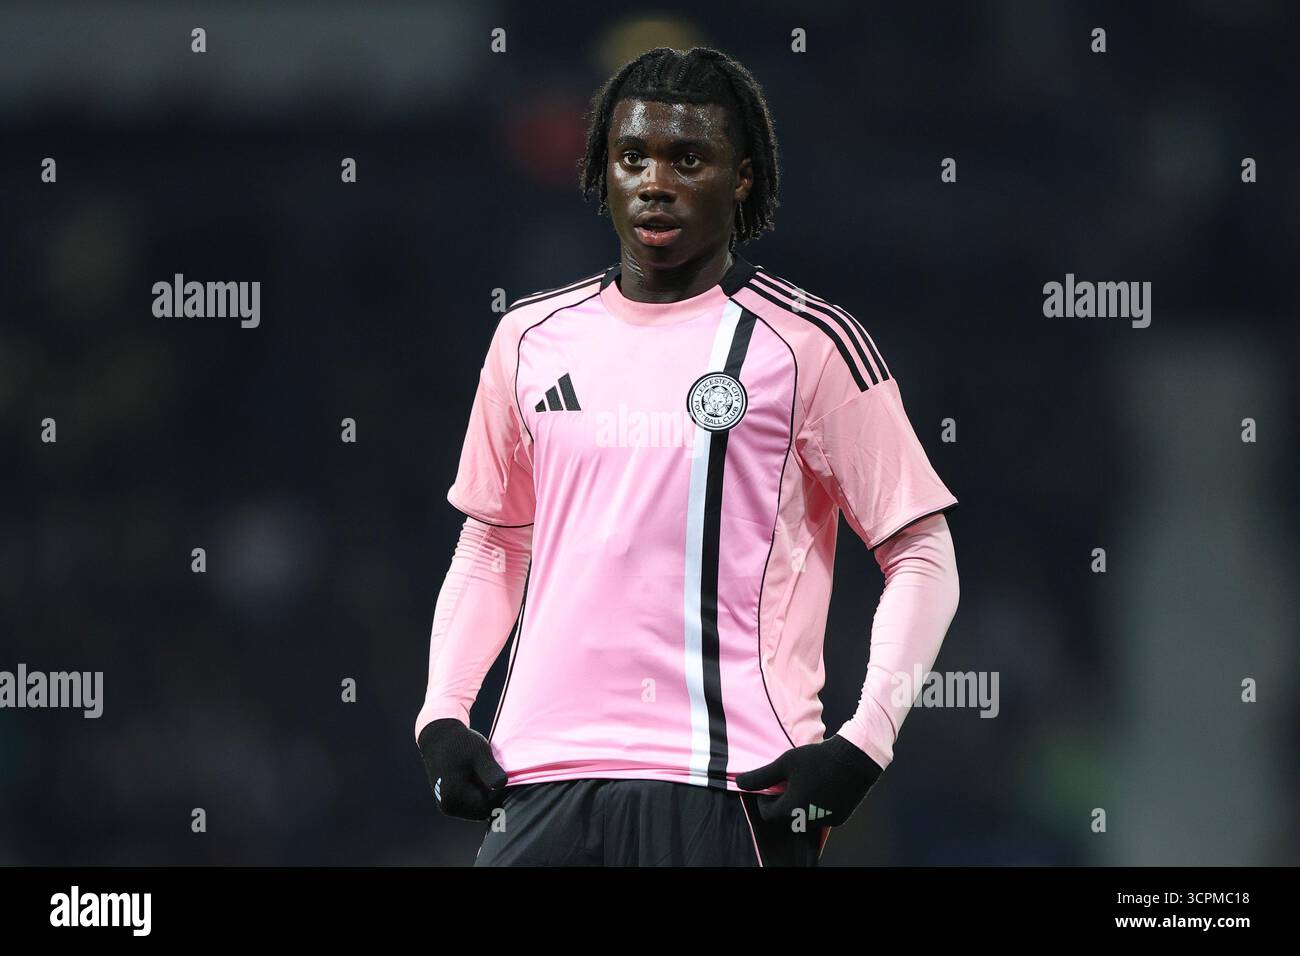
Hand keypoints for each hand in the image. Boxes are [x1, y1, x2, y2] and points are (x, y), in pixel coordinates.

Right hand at [417, 718, 508, 820]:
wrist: (440, 737)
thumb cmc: (462, 743)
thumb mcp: (480, 753)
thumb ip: (490, 770)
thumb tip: (501, 785)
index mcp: (455, 797)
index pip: (489, 807)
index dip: (498, 793)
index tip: (495, 773)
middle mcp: (449, 807)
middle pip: (483, 811)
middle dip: (490, 796)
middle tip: (487, 772)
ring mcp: (447, 807)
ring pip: (478, 809)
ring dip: (484, 795)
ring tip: (478, 774)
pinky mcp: (449, 804)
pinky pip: (470, 806)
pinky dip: (476, 794)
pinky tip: (474, 777)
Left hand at [735, 735, 883, 828]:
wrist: (855, 759)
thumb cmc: (817, 758)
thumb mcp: (785, 762)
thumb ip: (761, 776)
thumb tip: (738, 782)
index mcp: (792, 808)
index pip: (769, 814)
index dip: (765, 800)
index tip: (769, 787)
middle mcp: (808, 820)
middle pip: (787, 817)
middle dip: (783, 802)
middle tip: (787, 783)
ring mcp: (825, 821)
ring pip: (804, 817)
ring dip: (800, 805)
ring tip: (805, 784)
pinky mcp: (839, 818)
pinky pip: (821, 816)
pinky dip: (817, 806)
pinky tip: (820, 788)